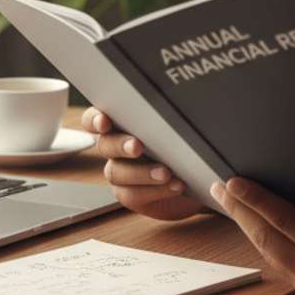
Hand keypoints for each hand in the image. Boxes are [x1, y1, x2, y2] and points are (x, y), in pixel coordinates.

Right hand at [81, 107, 205, 221]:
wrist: (199, 176)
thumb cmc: (187, 144)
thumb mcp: (180, 125)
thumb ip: (169, 115)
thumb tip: (178, 99)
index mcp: (122, 124)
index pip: (96, 118)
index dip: (94, 119)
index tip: (104, 122)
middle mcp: (115, 147)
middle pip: (105, 144)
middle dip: (120, 145)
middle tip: (137, 147)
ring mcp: (120, 172)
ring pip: (117, 172)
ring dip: (142, 172)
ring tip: (166, 173)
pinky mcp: (130, 194)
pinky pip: (132, 194)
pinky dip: (155, 190)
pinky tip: (175, 185)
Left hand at [210, 177, 294, 294]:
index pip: (281, 220)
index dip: (255, 199)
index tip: (234, 182)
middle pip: (264, 239)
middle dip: (239, 211)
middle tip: (219, 188)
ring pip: (269, 255)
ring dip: (248, 229)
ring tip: (231, 205)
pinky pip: (282, 266)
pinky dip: (267, 245)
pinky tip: (258, 230)